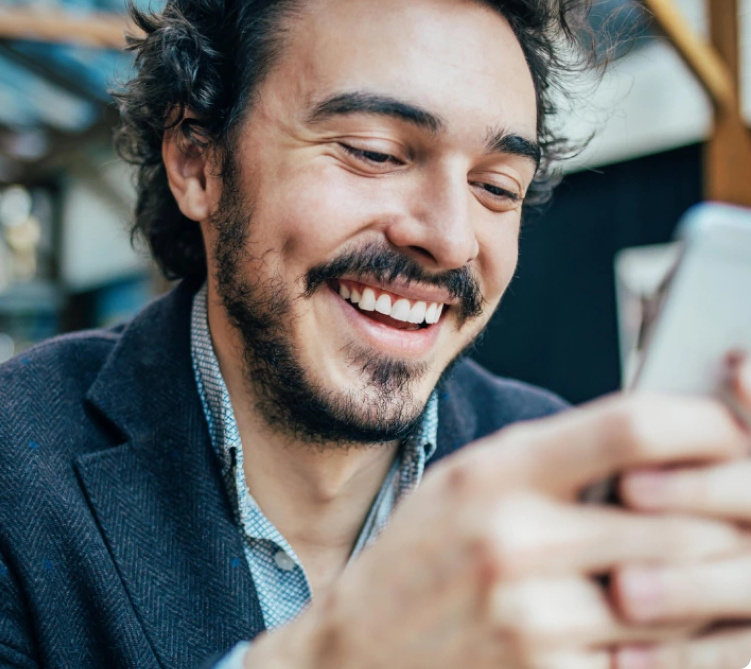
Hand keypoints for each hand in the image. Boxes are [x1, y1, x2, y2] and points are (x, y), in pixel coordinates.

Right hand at [245, 392, 749, 668]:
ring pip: (679, 597)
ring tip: (694, 569)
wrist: (356, 653)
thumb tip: (655, 442)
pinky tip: (647, 623)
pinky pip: (652, 660)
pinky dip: (670, 642)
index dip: (702, 424)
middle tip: (736, 510)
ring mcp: (534, 619)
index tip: (731, 428)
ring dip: (704, 584)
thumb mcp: (464, 482)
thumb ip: (550, 459)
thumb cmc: (416, 559)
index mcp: (495, 472)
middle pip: (679, 519)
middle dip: (726, 517)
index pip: (629, 428)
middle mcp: (515, 540)